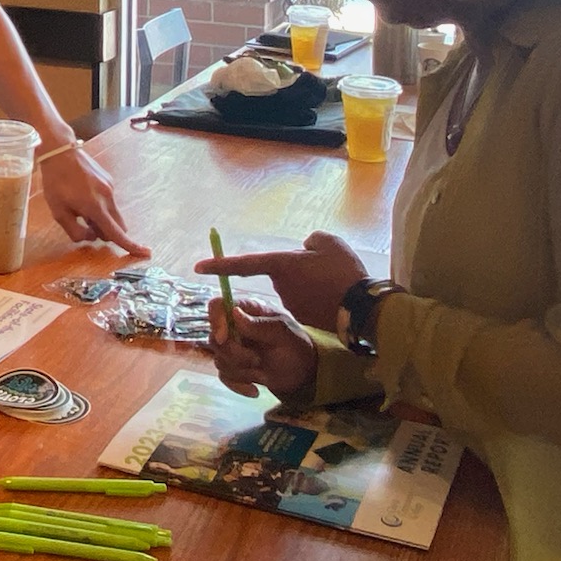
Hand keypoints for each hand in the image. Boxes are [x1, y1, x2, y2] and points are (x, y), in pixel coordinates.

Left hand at [37, 144, 148, 255]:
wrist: (60, 151)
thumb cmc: (56, 182)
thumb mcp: (58, 212)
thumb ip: (75, 231)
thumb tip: (92, 237)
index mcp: (96, 208)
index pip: (116, 233)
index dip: (131, 246)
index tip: (146, 254)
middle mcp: (108, 198)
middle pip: (118, 226)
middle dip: (107, 232)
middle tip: (84, 224)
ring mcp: (110, 187)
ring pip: (113, 213)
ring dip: (102, 218)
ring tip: (79, 206)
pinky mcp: (109, 180)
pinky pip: (109, 201)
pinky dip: (101, 206)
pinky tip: (83, 195)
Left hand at [194, 230, 368, 331]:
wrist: (362, 309)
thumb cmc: (344, 272)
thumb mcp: (329, 243)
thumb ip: (312, 241)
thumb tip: (306, 247)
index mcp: (281, 265)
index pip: (243, 264)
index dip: (220, 265)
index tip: (199, 267)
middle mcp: (280, 287)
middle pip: (281, 275)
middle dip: (296, 272)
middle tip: (324, 269)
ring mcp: (290, 306)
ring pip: (295, 289)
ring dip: (308, 287)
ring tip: (333, 285)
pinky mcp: (302, 319)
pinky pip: (305, 303)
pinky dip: (316, 300)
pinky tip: (334, 298)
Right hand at [209, 295, 317, 403]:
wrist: (303, 373)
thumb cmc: (296, 346)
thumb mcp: (284, 333)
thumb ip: (260, 324)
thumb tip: (235, 313)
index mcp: (247, 310)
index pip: (218, 306)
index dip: (216, 320)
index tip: (224, 338)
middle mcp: (235, 327)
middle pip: (214, 338)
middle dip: (234, 354)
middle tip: (257, 360)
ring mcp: (233, 348)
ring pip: (219, 359)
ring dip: (240, 370)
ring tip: (262, 370)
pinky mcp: (233, 367)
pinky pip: (223, 377)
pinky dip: (239, 386)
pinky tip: (255, 389)